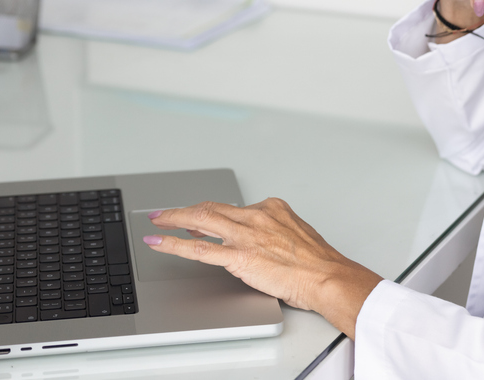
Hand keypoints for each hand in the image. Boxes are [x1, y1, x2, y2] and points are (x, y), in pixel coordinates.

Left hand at [144, 198, 382, 338]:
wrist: (327, 276)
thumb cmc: (318, 263)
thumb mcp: (297, 234)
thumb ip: (274, 233)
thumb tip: (261, 241)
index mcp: (271, 208)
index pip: (233, 208)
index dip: (211, 214)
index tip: (199, 220)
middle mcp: (255, 217)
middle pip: (210, 207)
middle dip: (183, 210)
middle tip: (164, 212)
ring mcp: (245, 235)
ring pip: (200, 220)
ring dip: (172, 219)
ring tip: (156, 221)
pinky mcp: (239, 256)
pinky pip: (199, 249)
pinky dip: (174, 244)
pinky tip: (159, 243)